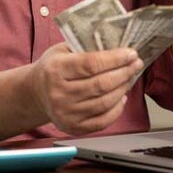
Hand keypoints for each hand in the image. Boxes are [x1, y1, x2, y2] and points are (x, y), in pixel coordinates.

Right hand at [29, 43, 143, 135]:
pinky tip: (121, 97)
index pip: (91, 64)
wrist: (36, 93)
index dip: (115, 59)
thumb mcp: (63, 50)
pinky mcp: (73, 127)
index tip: (131, 53)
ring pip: (105, 102)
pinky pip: (103, 121)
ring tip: (130, 78)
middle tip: (136, 64)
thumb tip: (118, 45)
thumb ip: (85, 47)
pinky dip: (117, 109)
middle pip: (101, 84)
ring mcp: (65, 113)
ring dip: (123, 89)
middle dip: (124, 73)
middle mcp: (58, 94)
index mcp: (55, 70)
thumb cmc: (54, 68)